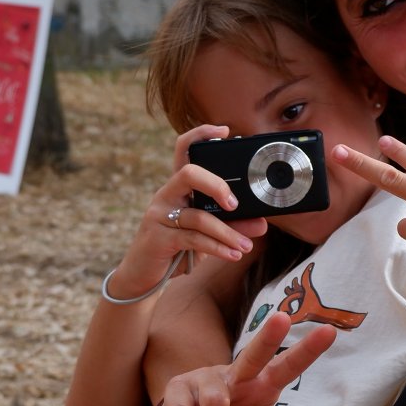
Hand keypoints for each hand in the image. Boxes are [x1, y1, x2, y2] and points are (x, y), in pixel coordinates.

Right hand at [103, 124, 267, 300]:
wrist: (144, 276)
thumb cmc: (178, 248)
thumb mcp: (209, 233)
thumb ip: (233, 225)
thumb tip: (262, 223)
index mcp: (179, 187)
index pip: (184, 149)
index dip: (201, 134)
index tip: (224, 130)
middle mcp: (167, 195)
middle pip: (188, 173)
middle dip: (216, 185)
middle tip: (234, 204)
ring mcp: (160, 215)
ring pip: (198, 216)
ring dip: (227, 233)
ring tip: (246, 245)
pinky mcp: (159, 238)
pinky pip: (194, 239)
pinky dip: (217, 248)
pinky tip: (233, 254)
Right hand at [154, 310, 335, 405]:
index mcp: (262, 386)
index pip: (287, 368)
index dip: (307, 352)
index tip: (330, 333)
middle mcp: (237, 375)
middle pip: (254, 355)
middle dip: (269, 337)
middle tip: (283, 318)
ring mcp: (206, 376)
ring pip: (215, 403)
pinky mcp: (178, 386)